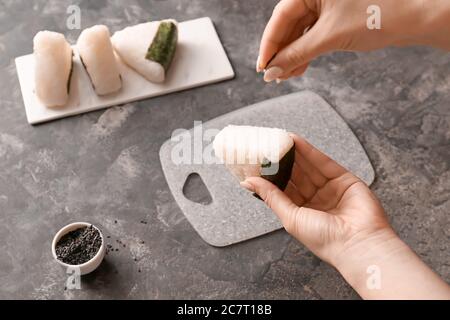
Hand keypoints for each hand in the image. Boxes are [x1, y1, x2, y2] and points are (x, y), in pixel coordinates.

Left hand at [241, 134, 449, 298]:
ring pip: (307, 166)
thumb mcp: (290, 217)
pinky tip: (294, 140)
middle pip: (294, 175)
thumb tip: (248, 182)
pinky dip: (308, 150)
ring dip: (292, 153)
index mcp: (300, 212)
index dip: (269, 175)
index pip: (282, 189)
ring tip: (276, 139)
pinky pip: (322, 161)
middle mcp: (314, 200)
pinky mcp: (343, 178)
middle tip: (265, 146)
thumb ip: (271, 196)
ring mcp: (328, 188)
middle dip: (280, 161)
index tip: (256, 162)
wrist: (359, 242)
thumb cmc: (325, 239)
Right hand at [257, 0, 449, 81]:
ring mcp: (324, 5)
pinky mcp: (333, 17)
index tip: (262, 65)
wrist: (410, 19)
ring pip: (299, 33)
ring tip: (286, 76)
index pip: (281, 16)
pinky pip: (311, 36)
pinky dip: (305, 53)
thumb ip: (297, 54)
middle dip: (281, 52)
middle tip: (273, 74)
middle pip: (288, 25)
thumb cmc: (376, 15)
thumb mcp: (328, 37)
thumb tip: (274, 70)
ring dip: (292, 56)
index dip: (269, 44)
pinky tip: (299, 68)